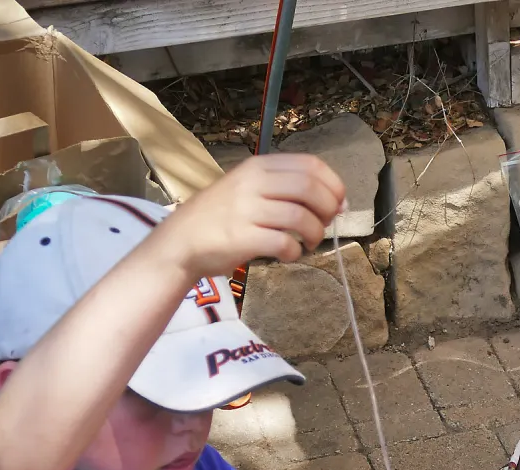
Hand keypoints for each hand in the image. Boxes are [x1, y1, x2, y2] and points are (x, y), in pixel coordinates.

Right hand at [154, 153, 346, 279]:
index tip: (339, 203)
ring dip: (315, 234)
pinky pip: (284, 243)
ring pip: (301, 218)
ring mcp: (247, 211)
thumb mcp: (249, 189)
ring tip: (308, 243)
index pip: (310, 165)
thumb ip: (288, 190)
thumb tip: (337, 202)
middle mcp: (253, 184)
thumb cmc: (221, 217)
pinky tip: (288, 254)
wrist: (180, 242)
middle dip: (329, 209)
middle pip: (310, 189)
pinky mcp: (243, 238)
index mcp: (258, 167)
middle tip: (326, 225)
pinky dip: (294, 252)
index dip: (334, 185)